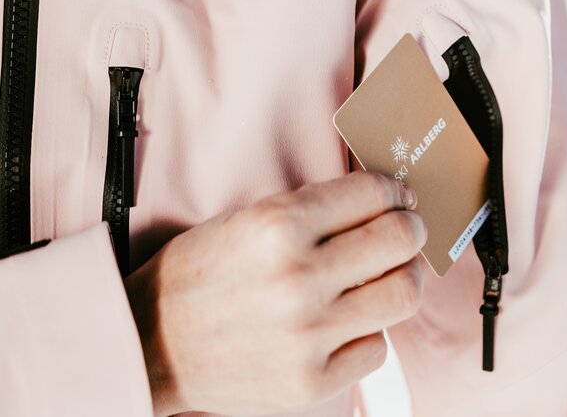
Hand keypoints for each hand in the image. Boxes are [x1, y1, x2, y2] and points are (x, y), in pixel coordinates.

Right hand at [123, 172, 425, 415]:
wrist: (148, 344)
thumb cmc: (199, 274)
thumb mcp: (248, 219)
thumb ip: (315, 210)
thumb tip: (384, 203)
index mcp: (279, 225)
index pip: (374, 194)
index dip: (396, 191)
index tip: (401, 197)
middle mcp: (298, 277)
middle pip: (401, 240)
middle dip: (411, 229)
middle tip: (406, 231)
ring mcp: (307, 334)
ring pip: (403, 294)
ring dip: (405, 278)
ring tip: (391, 275)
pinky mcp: (310, 382)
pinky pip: (378, 348)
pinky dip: (369, 332)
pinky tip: (347, 323)